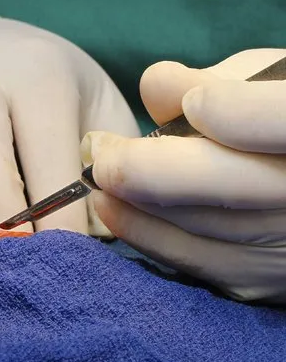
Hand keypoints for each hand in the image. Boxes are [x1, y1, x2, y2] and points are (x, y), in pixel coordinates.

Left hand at [82, 48, 285, 303]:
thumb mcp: (269, 83)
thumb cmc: (275, 120)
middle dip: (151, 169)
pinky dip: (145, 232)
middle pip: (235, 188)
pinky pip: (195, 260)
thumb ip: (220, 81)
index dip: (241, 113)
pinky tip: (111, 208)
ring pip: (204, 226)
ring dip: (136, 201)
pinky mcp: (263, 280)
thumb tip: (154, 86)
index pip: (284, 123)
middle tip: (100, 151)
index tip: (196, 102)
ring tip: (95, 172)